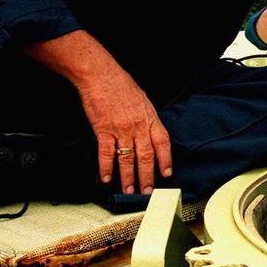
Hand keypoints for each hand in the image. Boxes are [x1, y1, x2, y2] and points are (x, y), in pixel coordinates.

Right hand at [77, 69, 172, 194]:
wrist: (100, 75)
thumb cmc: (121, 85)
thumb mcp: (143, 100)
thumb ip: (147, 119)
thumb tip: (151, 135)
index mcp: (150, 118)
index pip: (162, 143)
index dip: (165, 160)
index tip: (167, 174)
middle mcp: (138, 126)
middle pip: (145, 156)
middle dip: (147, 177)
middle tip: (147, 192)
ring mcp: (121, 129)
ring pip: (127, 158)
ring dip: (128, 177)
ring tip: (128, 190)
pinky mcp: (103, 129)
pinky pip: (106, 153)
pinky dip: (105, 168)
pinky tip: (106, 179)